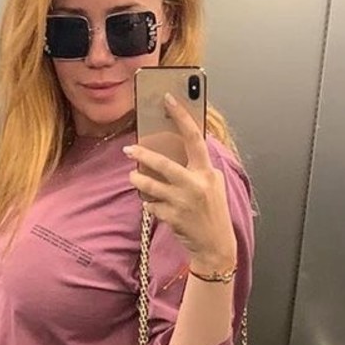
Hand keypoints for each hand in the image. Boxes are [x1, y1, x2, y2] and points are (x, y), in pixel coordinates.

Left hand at [124, 93, 236, 269]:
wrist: (215, 246)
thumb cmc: (213, 213)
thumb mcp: (213, 185)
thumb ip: (199, 168)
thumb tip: (177, 150)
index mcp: (207, 172)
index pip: (194, 137)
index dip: (181, 116)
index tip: (168, 99)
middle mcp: (195, 185)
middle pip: (163, 163)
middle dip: (143, 155)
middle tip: (129, 149)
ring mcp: (182, 202)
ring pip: (151, 185)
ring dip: (138, 180)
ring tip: (133, 177)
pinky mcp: (172, 217)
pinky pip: (151, 205)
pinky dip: (149, 202)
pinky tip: (151, 203)